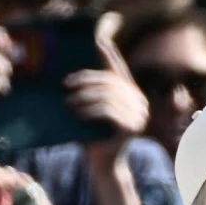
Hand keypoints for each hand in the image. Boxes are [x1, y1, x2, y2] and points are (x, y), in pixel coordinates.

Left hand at [75, 13, 149, 171]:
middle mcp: (139, 103)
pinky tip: (78, 114)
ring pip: (107, 96)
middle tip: (66, 85)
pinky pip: (108, 111)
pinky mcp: (132, 128)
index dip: (109, 54)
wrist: (103, 164)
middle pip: (111, 82)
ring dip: (84, 97)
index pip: (120, 69)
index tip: (98, 40)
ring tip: (68, 103)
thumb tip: (73, 70)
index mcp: (132, 95)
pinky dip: (90, 111)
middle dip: (86, 80)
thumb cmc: (93, 134)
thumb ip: (92, 91)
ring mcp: (138, 115)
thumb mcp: (92, 108)